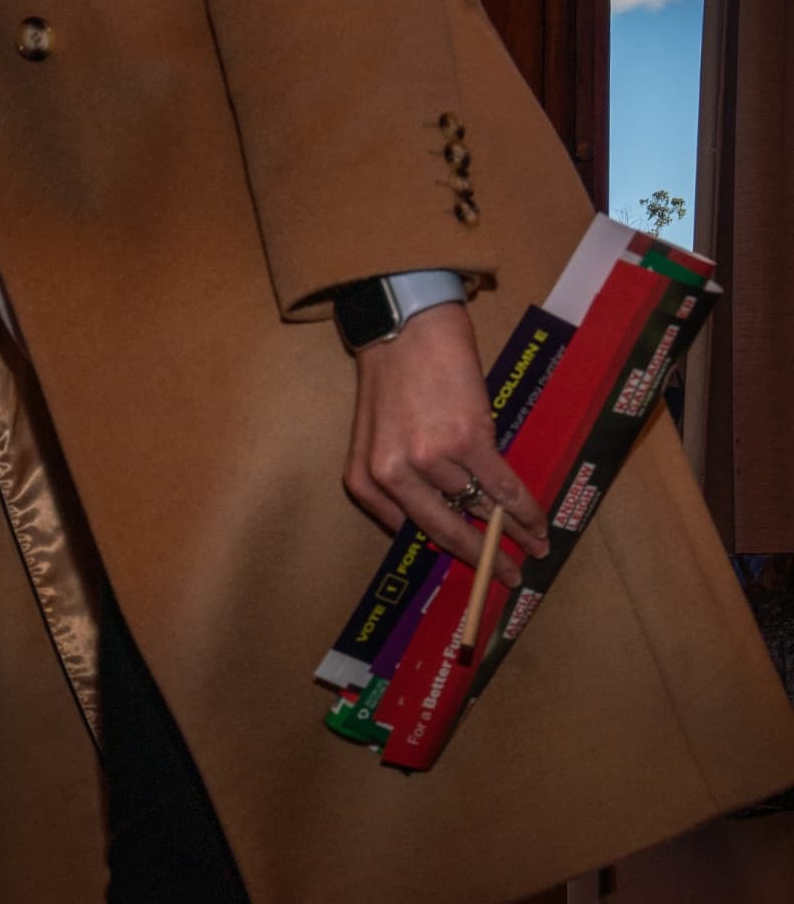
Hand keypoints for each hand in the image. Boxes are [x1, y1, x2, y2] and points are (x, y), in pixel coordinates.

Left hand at [344, 304, 550, 585]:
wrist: (406, 326)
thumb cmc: (393, 376)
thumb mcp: (376, 437)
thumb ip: (399, 479)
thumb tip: (445, 514)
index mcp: (365, 481)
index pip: (413, 530)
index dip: (450, 553)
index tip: (474, 569)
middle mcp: (393, 476)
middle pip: (446, 532)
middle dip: (483, 559)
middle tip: (508, 578)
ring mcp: (430, 459)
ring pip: (480, 508)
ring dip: (514, 531)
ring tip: (537, 545)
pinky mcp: (467, 440)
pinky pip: (502, 487)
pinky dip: (525, 509)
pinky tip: (539, 525)